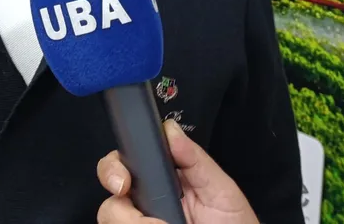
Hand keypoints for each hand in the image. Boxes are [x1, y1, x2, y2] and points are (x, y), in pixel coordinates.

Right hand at [97, 119, 258, 223]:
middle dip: (112, 189)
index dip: (115, 166)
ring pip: (109, 216)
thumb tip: (169, 129)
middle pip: (110, 188)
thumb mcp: (220, 189)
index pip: (126, 162)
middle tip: (127, 197)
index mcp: (162, 179)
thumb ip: (195, 159)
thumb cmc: (234, 223)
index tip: (123, 180)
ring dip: (129, 220)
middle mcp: (145, 201)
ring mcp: (139, 221)